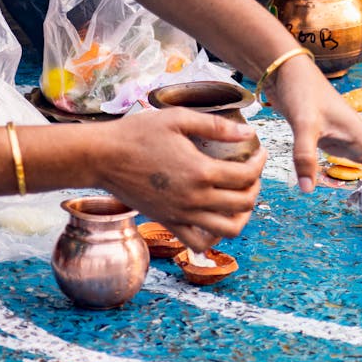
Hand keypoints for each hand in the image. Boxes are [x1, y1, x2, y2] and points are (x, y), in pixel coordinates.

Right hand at [90, 109, 266, 251]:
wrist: (101, 157)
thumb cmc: (137, 134)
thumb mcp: (178, 119)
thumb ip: (216, 126)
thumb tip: (248, 131)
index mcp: (201, 172)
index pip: (247, 176)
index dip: (260, 163)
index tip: (259, 152)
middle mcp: (195, 199)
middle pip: (244, 203)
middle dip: (255, 187)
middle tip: (251, 172)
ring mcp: (181, 214)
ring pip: (229, 229)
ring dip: (242, 215)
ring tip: (240, 198)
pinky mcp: (168, 222)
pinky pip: (199, 242)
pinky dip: (214, 236)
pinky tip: (215, 216)